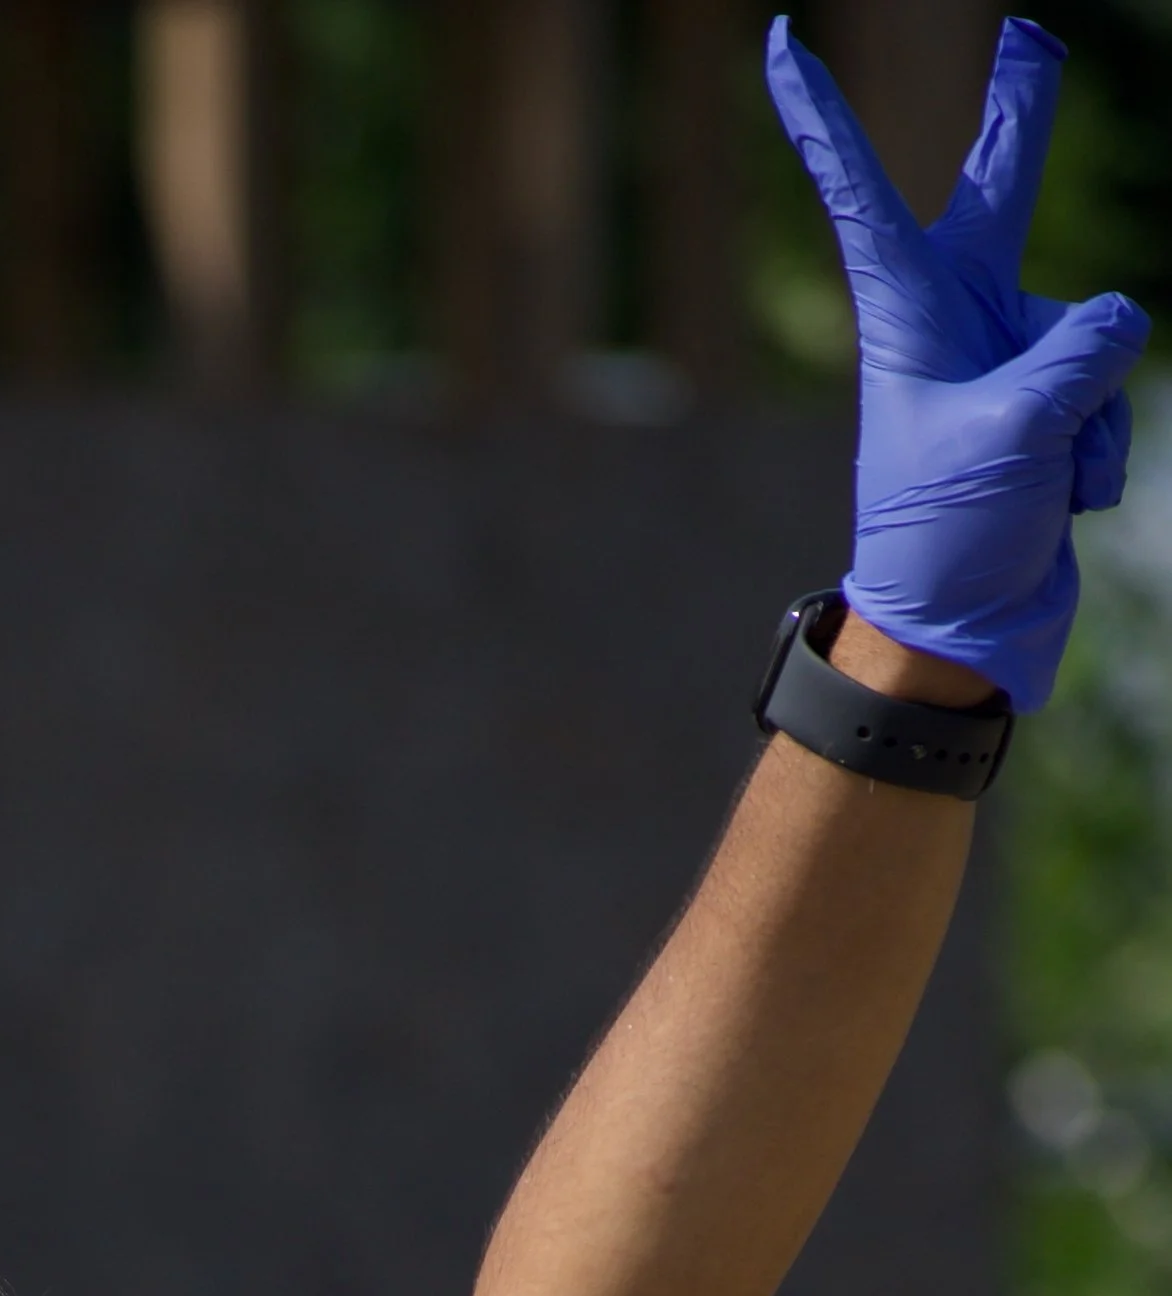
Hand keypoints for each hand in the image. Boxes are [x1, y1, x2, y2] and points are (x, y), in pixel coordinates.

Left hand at [767, 15, 1147, 712]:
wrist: (962, 631)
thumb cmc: (951, 538)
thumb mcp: (1016, 435)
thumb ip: (1076, 355)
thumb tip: (1117, 317)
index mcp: (908, 316)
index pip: (862, 197)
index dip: (824, 121)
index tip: (781, 47)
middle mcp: (960, 321)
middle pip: (999, 193)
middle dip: (1022, 117)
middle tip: (1031, 32)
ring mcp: (1012, 359)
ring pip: (1095, 336)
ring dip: (1088, 417)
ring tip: (1040, 480)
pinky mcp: (1055, 401)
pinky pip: (1111, 396)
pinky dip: (1099, 452)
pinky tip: (1061, 498)